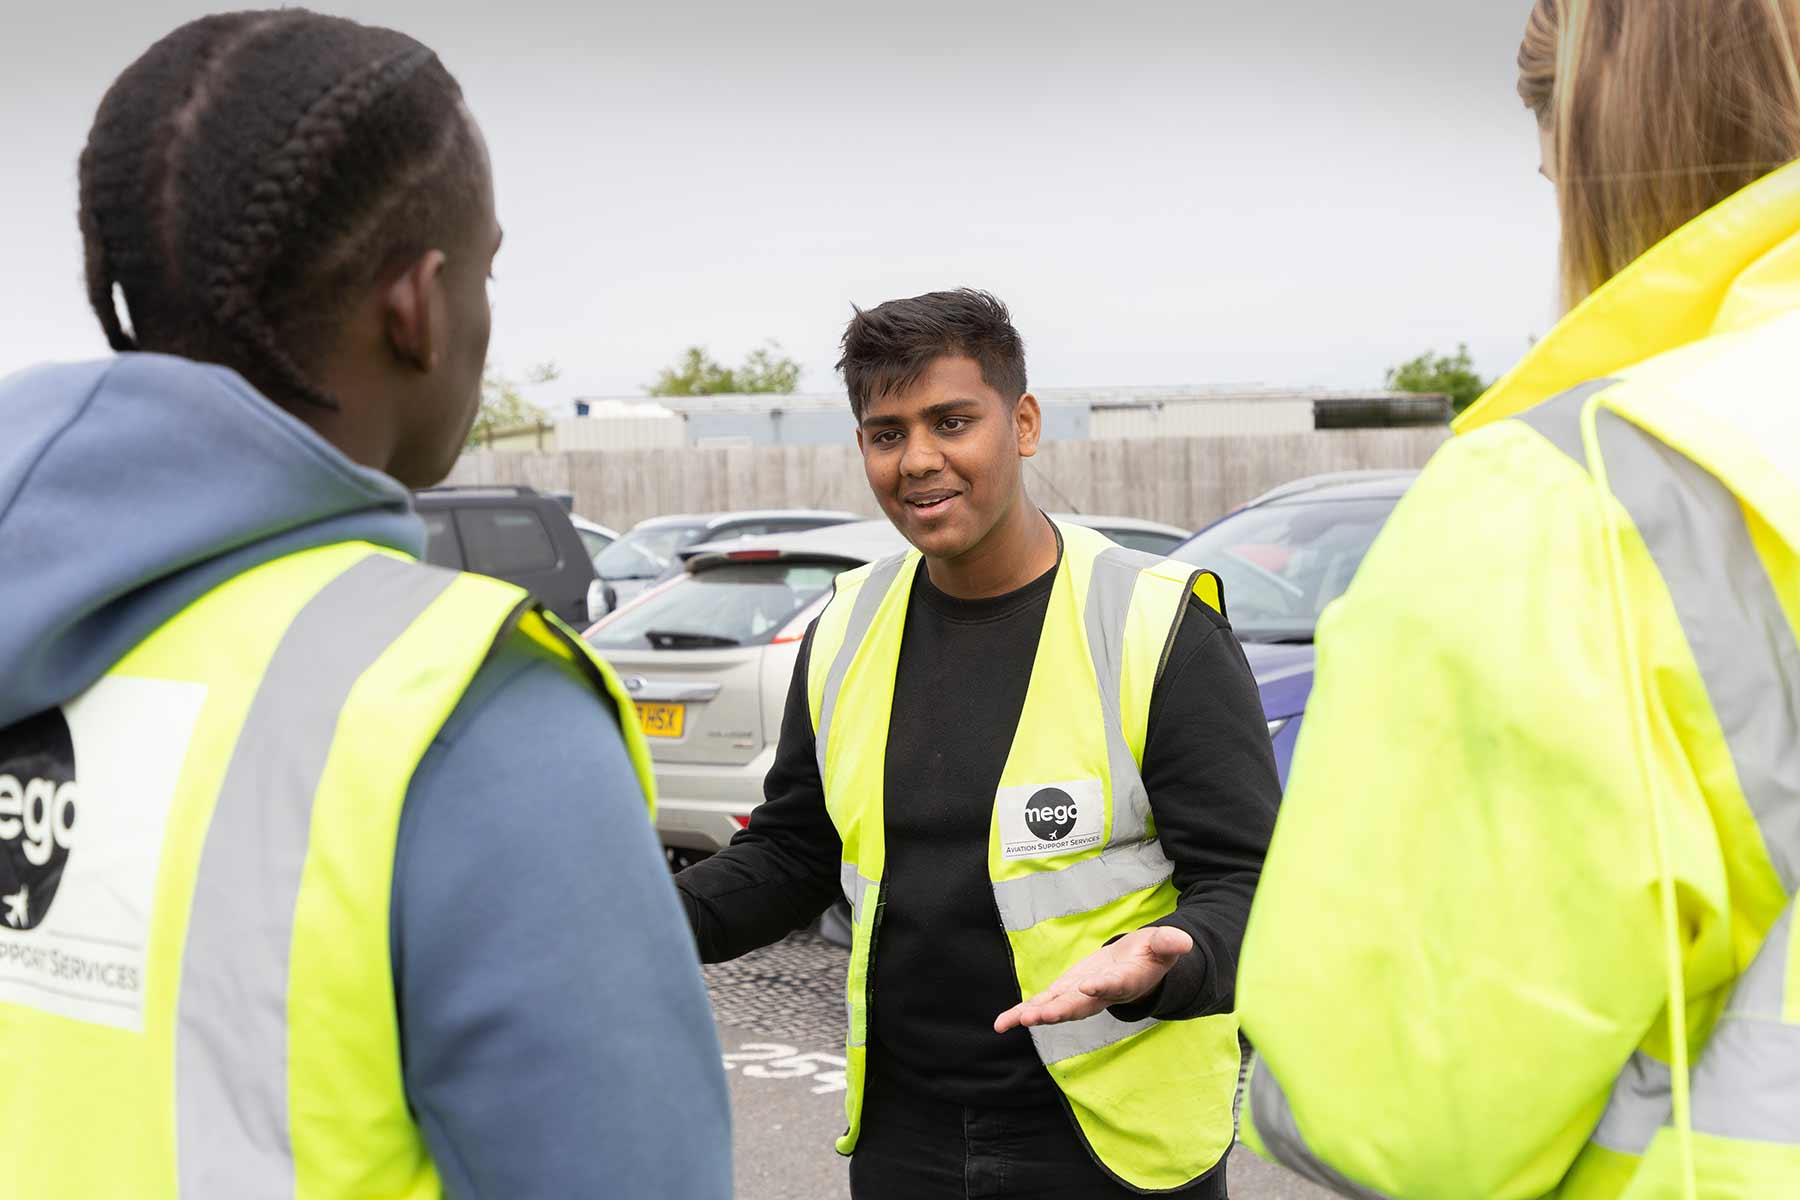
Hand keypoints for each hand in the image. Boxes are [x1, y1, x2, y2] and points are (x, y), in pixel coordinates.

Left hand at [992, 925, 1193, 1032]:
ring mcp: (1080, 995)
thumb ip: (1169, 944)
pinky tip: (1002, 1023)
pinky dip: (1022, 1014)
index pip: (1115, 985)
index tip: (1091, 985)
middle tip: (1039, 1016)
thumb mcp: (1162, 946)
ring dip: (1036, 1015)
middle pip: (1080, 1005)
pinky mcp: (1065, 993)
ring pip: (1057, 1008)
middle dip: (1060, 1010)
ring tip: (1015, 1021)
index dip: (1103, 986)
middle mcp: (1100, 994)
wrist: (1138, 967)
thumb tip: (1183, 940)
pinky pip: (1042, 1004)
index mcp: (1125, 982)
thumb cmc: (1151, 955)